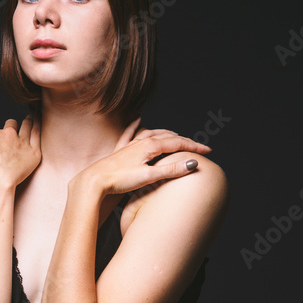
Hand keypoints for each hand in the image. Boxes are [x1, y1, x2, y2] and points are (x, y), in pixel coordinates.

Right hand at [0, 116, 40, 190]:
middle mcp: (6, 132)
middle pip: (8, 125)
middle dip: (7, 130)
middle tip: (7, 139)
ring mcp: (21, 141)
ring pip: (25, 125)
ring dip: (25, 123)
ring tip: (27, 123)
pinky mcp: (33, 151)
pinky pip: (37, 134)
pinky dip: (37, 128)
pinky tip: (37, 124)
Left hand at [77, 116, 212, 195]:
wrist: (94, 182)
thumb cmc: (120, 180)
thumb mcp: (149, 177)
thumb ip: (171, 170)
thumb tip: (193, 164)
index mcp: (150, 146)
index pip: (178, 143)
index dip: (194, 147)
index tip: (208, 151)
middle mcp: (140, 142)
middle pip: (167, 137)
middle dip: (184, 141)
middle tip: (197, 147)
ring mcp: (129, 145)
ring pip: (151, 134)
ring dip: (166, 134)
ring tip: (176, 136)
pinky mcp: (119, 151)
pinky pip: (130, 134)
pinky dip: (136, 126)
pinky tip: (137, 119)